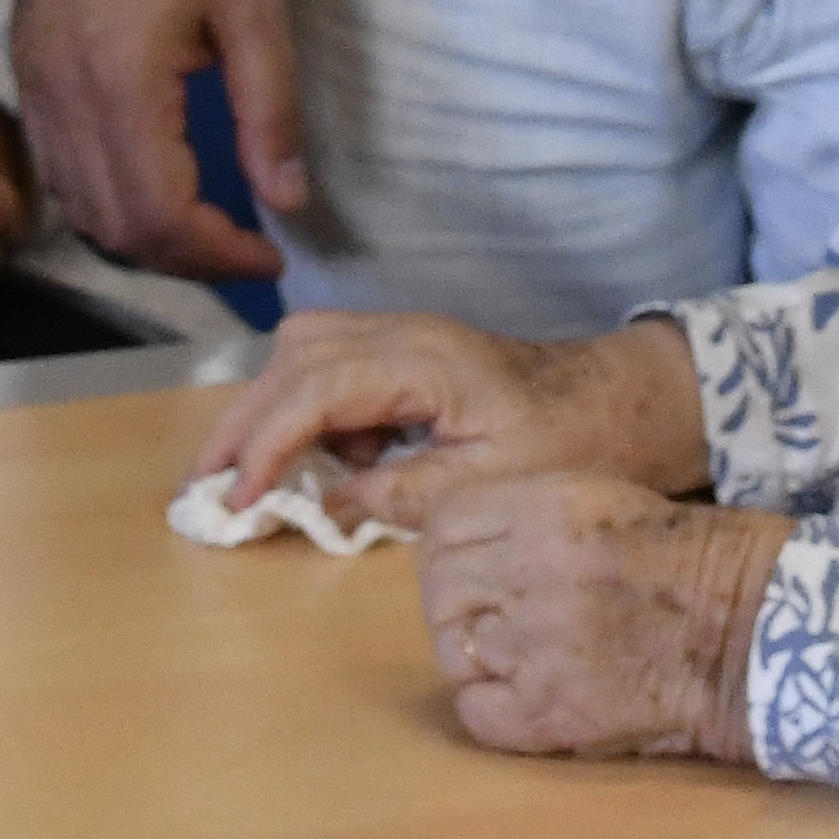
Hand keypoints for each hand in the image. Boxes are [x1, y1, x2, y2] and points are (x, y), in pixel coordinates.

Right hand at [15, 0, 304, 278]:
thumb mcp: (254, 5)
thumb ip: (271, 111)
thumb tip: (288, 200)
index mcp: (119, 84)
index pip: (159, 217)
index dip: (220, 255)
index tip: (272, 252)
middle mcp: (61, 100)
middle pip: (116, 229)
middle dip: (188, 258)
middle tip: (247, 245)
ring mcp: (34, 91)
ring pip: (79, 211)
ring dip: (145, 238)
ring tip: (209, 226)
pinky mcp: (26, 78)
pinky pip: (57, 175)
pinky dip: (106, 204)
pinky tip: (155, 186)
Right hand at [189, 305, 712, 530]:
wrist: (629, 401)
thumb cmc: (575, 440)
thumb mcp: (491, 485)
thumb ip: (406, 494)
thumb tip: (332, 504)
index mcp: (424, 361)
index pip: (315, 390)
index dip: (267, 444)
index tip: (237, 499)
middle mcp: (406, 334)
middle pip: (294, 358)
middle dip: (245, 421)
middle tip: (209, 484)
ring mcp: (408, 338)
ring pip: (306, 351)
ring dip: (274, 410)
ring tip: (260, 477)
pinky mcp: (412, 356)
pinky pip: (336, 366)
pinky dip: (314, 410)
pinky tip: (335, 464)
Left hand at [415, 473, 786, 762]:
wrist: (739, 625)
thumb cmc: (669, 556)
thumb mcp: (589, 496)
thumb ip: (514, 513)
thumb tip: (448, 547)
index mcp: (542, 511)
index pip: (441, 531)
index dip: (448, 553)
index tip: (471, 569)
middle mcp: (530, 573)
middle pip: (438, 592)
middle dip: (455, 606)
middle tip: (495, 618)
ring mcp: (537, 646)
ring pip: (453, 651)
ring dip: (478, 656)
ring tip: (524, 653)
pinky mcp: (550, 711)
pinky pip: (476, 711)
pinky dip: (491, 707)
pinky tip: (528, 692)